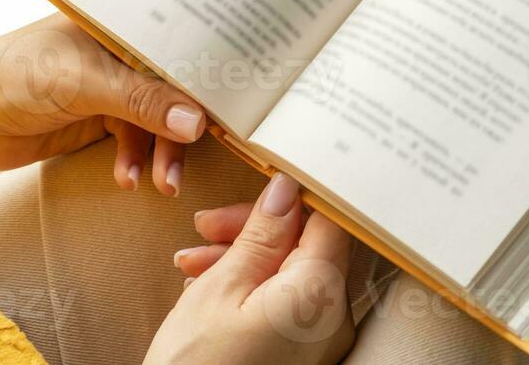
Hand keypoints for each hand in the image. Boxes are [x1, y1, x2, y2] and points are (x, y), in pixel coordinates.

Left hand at [0, 14, 206, 196]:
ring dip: (162, 151)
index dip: (208, 65)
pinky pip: (136, 137)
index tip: (236, 102)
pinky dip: (137, 160)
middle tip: (197, 153)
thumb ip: (139, 101)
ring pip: (158, 116)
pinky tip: (128, 179)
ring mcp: (111, 81)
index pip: (176, 36)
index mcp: (117, 18)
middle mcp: (119, 45)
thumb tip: (197, 121)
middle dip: (186, 121)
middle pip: (173, 81)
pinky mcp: (100, 114)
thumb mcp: (80, 84)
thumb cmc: (11, 76)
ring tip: (161, 184)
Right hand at [146, 174, 354, 364]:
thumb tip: (287, 190)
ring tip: (191, 263)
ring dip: (245, 257)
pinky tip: (207, 288)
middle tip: (205, 226)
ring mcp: (324, 345)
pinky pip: (289, 305)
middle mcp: (336, 320)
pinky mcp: (305, 359)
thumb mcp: (220, 288)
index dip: (294, 194)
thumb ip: (261, 235)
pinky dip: (252, 289)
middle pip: (310, 245)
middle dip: (256, 228)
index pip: (331, 218)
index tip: (258, 182)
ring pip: (293, 273)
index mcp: (322, 293)